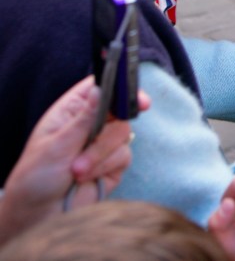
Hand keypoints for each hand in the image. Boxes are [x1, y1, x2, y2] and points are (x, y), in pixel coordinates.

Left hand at [0, 77, 149, 245]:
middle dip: (110, 126)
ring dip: (100, 154)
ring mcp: (103, 144)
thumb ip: (84, 119)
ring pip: (123, 134)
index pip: (99, 87)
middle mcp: (90, 124)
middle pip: (119, 109)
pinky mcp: (113, 164)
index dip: (118, 84)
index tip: (132, 92)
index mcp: (71, 112)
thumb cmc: (36, 178)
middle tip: (110, 130)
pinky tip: (85, 177)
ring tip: (77, 170)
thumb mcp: (57, 145)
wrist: (39, 216)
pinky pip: (124, 155)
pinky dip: (105, 167)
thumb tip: (101, 88)